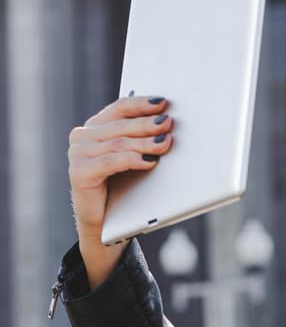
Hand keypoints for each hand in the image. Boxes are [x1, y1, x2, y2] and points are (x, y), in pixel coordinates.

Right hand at [67, 95, 172, 241]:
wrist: (104, 224)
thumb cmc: (120, 188)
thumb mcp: (131, 158)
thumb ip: (139, 139)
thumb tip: (167, 124)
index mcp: (94, 128)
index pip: (119, 108)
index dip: (141, 104)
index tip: (163, 102)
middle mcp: (82, 137)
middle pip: (121, 125)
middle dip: (147, 124)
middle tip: (168, 124)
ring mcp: (78, 154)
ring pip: (118, 143)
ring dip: (145, 143)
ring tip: (165, 143)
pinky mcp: (79, 172)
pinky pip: (111, 162)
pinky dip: (133, 160)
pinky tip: (150, 161)